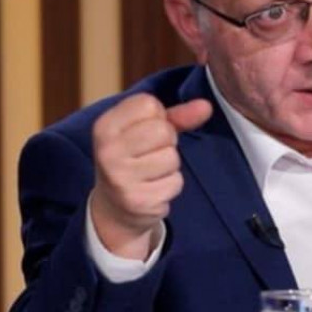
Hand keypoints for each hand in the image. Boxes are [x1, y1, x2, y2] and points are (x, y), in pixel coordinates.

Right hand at [89, 94, 212, 259]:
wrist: (115, 207)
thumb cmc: (135, 159)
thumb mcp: (148, 130)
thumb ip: (177, 115)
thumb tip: (206, 106)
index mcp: (105, 126)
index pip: (149, 104)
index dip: (157, 117)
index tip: (145, 131)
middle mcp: (107, 151)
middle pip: (163, 130)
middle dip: (167, 141)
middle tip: (151, 153)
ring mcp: (120, 177)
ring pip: (172, 157)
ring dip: (170, 165)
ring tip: (151, 172)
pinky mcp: (138, 200)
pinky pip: (175, 182)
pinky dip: (171, 185)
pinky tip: (153, 188)